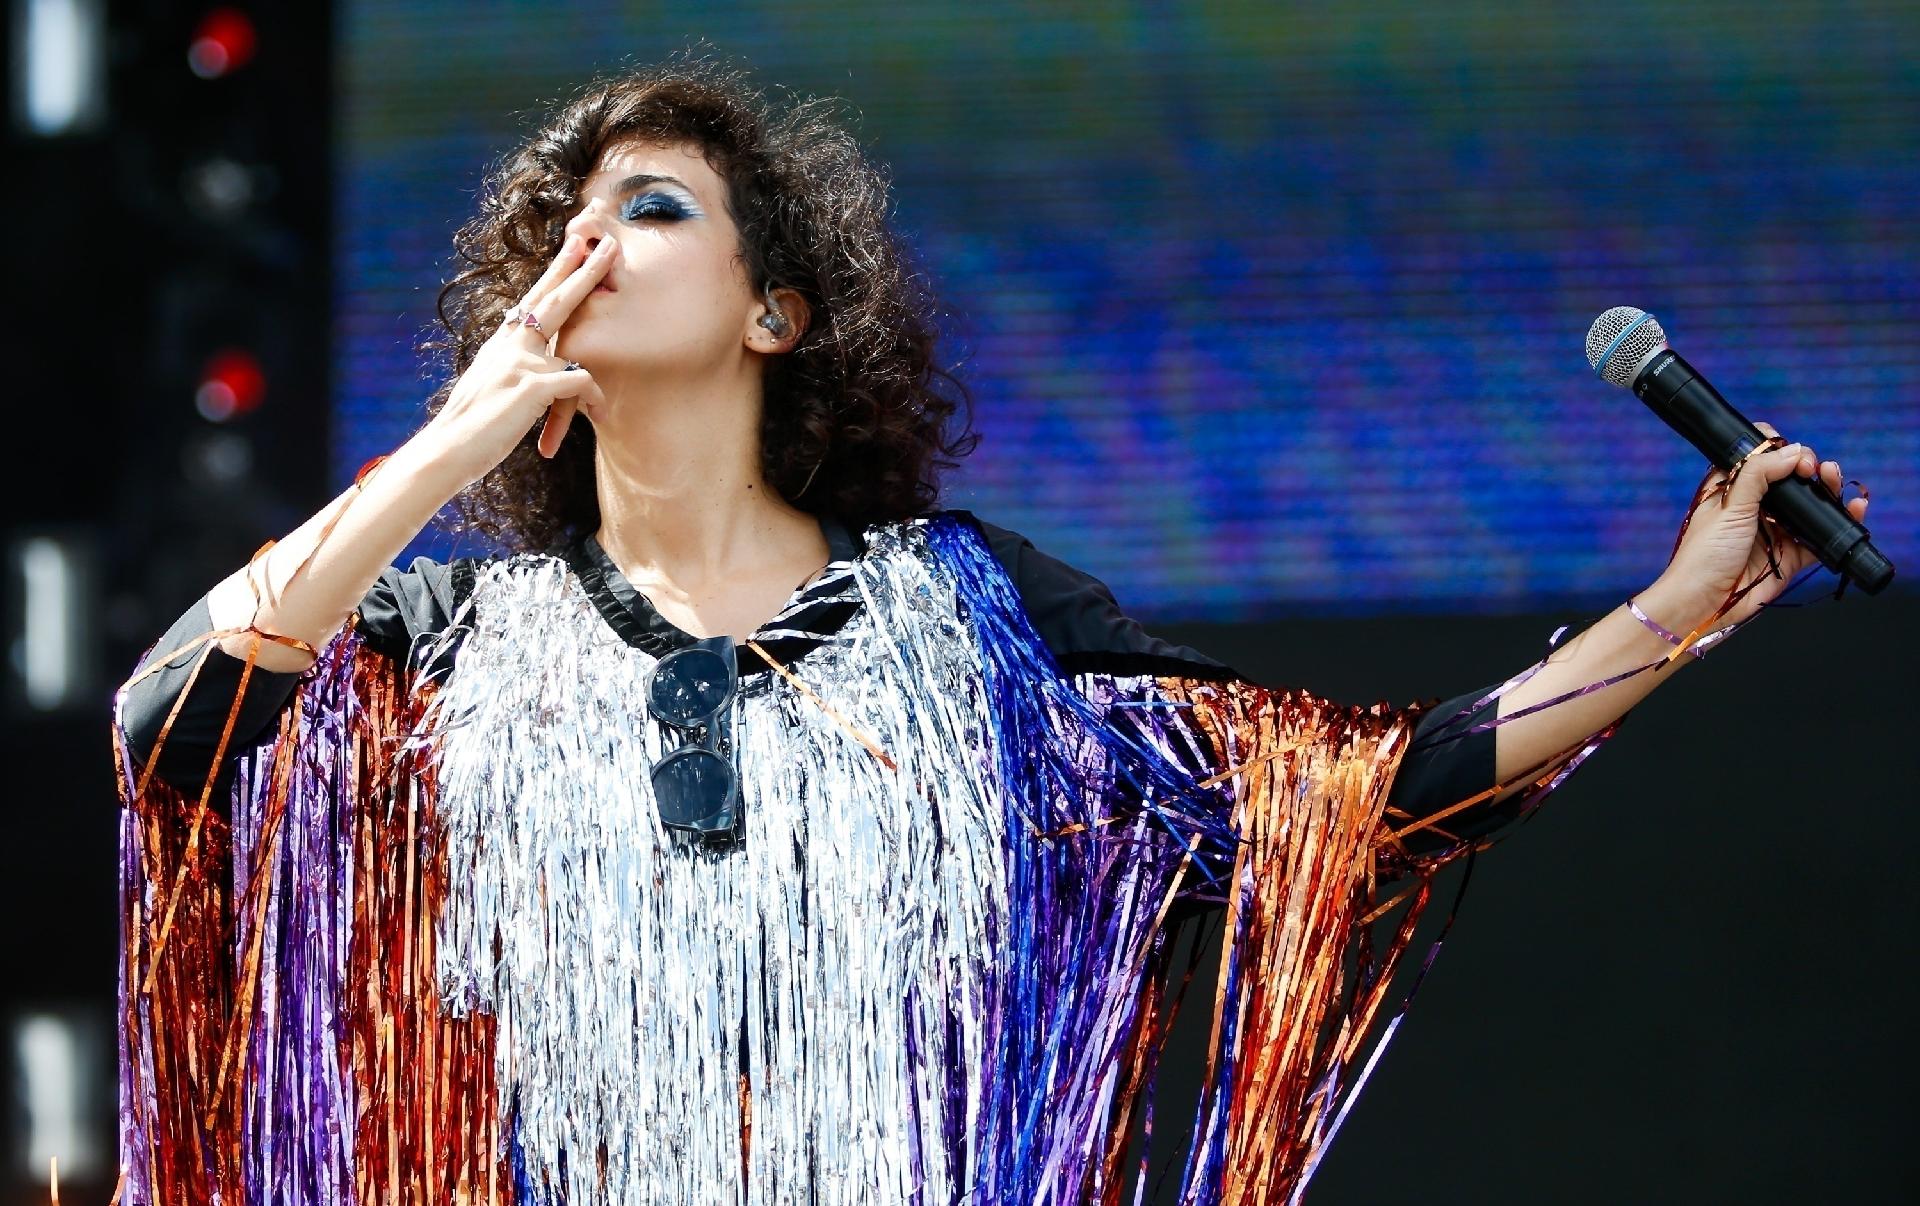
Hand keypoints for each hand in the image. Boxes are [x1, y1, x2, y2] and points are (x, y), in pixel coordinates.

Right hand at [416, 233, 614, 487]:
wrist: (445, 450)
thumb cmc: (468, 427)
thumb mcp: (489, 388)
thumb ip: (509, 371)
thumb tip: (526, 370)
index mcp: (501, 344)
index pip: (533, 299)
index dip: (556, 272)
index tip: (573, 246)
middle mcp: (510, 345)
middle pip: (553, 299)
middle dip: (582, 270)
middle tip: (605, 244)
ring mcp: (520, 363)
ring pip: (575, 347)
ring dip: (597, 368)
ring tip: (604, 398)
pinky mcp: (530, 387)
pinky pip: (580, 382)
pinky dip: (592, 399)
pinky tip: (598, 418)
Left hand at [1652, 420, 1871, 633]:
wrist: (1705, 603)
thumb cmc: (1704, 555)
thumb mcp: (1729, 506)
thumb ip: (1759, 475)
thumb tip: (1792, 451)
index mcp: (1731, 489)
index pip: (1759, 458)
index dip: (1778, 449)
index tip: (1791, 454)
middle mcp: (1755, 506)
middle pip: (1790, 478)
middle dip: (1809, 467)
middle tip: (1815, 469)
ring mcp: (1775, 530)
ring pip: (1809, 504)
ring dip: (1827, 490)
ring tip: (1834, 479)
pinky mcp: (1791, 555)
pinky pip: (1821, 535)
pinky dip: (1839, 522)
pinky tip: (1853, 509)